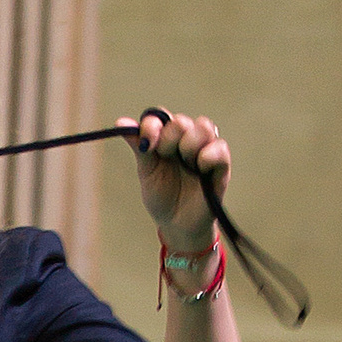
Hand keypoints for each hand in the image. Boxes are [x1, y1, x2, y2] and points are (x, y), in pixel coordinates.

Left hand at [123, 110, 228, 253]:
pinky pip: (220, 147)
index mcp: (166, 139)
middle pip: (181, 121)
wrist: (177, 224)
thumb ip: (139, 147)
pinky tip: (200, 166)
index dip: (152, 125)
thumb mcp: (146, 171)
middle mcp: (186, 140)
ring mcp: (205, 150)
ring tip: (187, 164)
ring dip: (190, 143)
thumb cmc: (162, 197)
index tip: (147, 143)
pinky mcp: (220, 165)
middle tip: (166, 156)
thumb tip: (120, 122)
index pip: (161, 117)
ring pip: (204, 127)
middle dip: (170, 137)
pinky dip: (209, 154)